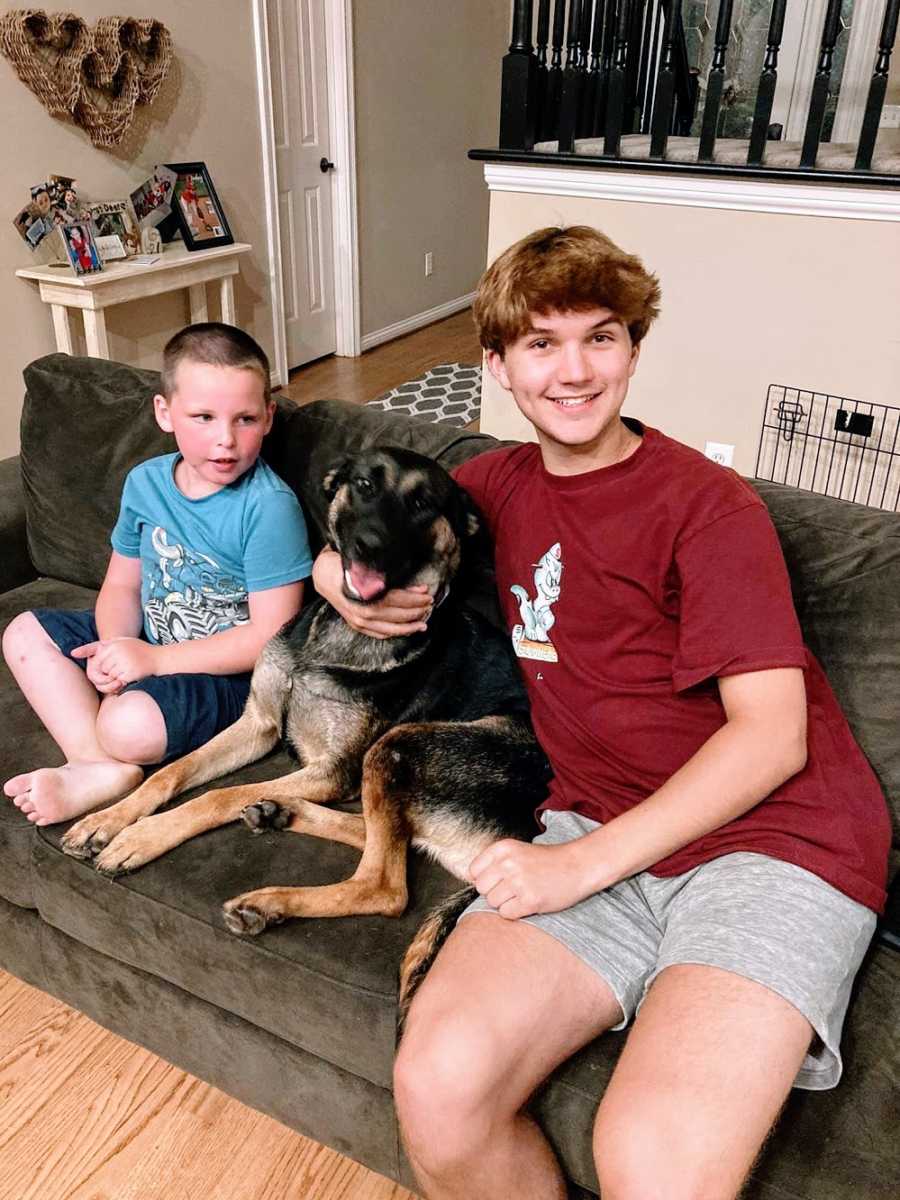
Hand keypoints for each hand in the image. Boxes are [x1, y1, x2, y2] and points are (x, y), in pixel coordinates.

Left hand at [72, 637, 158, 686]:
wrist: (160, 658)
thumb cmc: (140, 650)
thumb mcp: (122, 641)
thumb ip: (103, 645)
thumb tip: (75, 653)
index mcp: (115, 644)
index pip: (96, 655)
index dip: (92, 660)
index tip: (76, 656)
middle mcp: (118, 651)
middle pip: (101, 667)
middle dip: (107, 671)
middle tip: (118, 670)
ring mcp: (124, 662)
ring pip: (108, 675)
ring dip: (114, 677)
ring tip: (126, 672)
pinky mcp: (129, 672)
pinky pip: (117, 681)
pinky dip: (121, 682)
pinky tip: (129, 677)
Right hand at [312, 548, 431, 638]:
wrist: (322, 577)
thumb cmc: (341, 566)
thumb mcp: (357, 562)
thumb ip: (374, 570)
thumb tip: (395, 573)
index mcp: (363, 594)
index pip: (396, 598)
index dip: (413, 596)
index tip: (426, 592)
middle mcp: (362, 611)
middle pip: (396, 614)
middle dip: (416, 609)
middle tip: (430, 603)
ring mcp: (359, 621)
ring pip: (390, 628)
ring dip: (410, 626)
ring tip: (424, 622)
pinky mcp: (357, 626)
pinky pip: (380, 633)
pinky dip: (395, 633)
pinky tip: (407, 630)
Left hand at [469, 838, 596, 919]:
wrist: (578, 866)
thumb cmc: (548, 862)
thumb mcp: (518, 852)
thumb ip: (495, 863)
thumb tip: (472, 881)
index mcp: (504, 848)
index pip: (474, 871)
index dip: (485, 879)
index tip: (499, 880)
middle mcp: (508, 863)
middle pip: (481, 888)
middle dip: (494, 892)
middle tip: (513, 889)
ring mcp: (519, 881)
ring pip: (493, 902)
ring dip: (506, 903)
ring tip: (523, 894)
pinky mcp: (530, 900)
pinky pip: (506, 914)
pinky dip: (515, 913)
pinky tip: (529, 903)